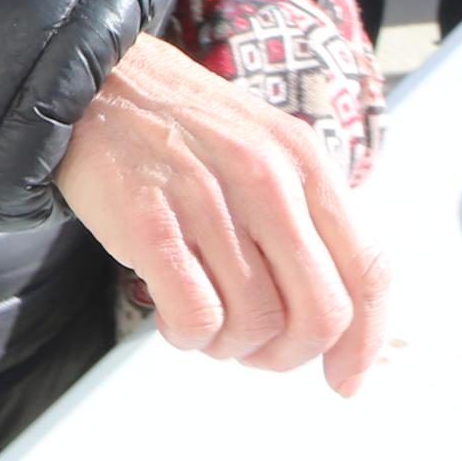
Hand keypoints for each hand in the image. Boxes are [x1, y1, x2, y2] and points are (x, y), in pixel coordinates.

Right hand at [54, 35, 387, 395]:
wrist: (93, 83)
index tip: (344, 377)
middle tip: (257, 352)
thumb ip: (304, 218)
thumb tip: (336, 316)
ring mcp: (208, 198)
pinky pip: (196, 317)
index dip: (365, 343)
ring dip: (230, 347)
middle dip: (290, 354)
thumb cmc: (180, 128)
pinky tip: (172, 318)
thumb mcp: (264, 150)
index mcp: (305, 162)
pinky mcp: (149, 220)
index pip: (368, 272)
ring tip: (204, 324)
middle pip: (320, 313)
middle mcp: (266, 179)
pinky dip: (189, 336)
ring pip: (256, 325)